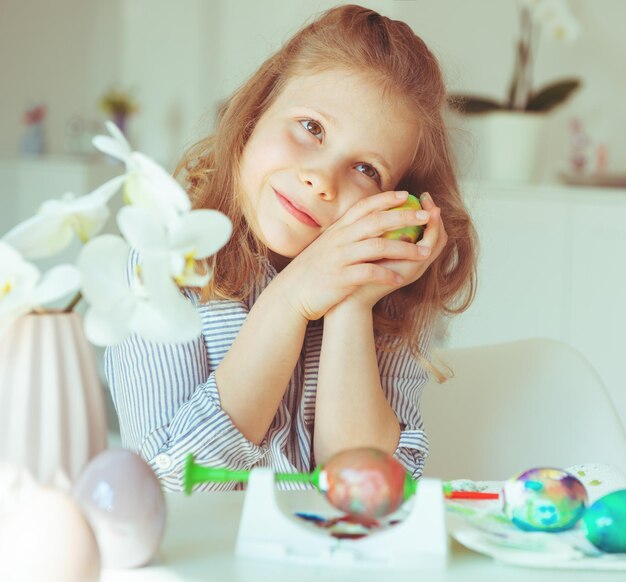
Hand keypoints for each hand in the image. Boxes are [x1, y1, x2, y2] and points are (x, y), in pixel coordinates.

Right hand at [278, 190, 429, 319]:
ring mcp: (340, 257)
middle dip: (404, 217)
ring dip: (404, 249)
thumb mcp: (327, 244)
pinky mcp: (341, 278)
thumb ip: (344, 233)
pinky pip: (369, 273)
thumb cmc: (312, 270)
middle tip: (427, 216)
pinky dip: (386, 275)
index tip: (406, 195)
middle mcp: (340, 239)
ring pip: (378, 247)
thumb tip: (363, 224)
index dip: (386, 199)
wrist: (291, 292)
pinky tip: (399, 279)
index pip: (364, 207)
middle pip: (377, 222)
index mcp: (338, 229)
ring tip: (423, 253)